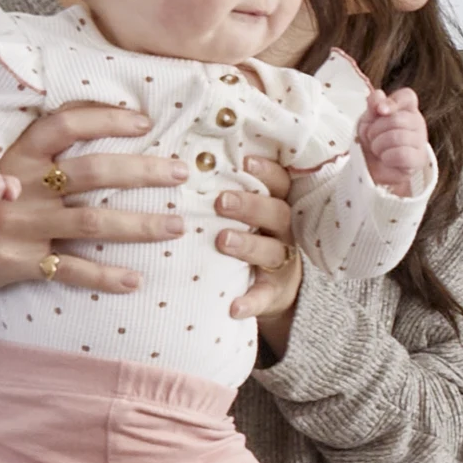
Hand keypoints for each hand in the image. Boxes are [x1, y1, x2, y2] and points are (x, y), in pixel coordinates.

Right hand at [0, 103, 185, 328]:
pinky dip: (104, 278)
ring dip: (139, 225)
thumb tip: (107, 129)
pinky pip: (70, 271)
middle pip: (92, 172)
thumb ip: (45, 155)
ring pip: (91, 223)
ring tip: (176, 226)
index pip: (64, 124)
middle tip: (183, 173)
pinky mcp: (19, 263)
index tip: (145, 122)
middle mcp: (21, 188)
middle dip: (143, 171)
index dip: (105, 118)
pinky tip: (136, 281)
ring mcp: (22, 227)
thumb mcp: (4, 171)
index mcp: (18, 158)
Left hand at [217, 153, 302, 343]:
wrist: (271, 289)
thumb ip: (222, 188)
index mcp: (273, 207)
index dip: (267, 171)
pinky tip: (234, 307)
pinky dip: (251, 302)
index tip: (245, 162)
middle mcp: (281, 233)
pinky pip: (264, 298)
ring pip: (271, 251)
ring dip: (248, 245)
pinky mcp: (272, 293)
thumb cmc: (246, 236)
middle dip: (250, 206)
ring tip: (222, 241)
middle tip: (220, 201)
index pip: (279, 183)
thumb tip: (180, 155)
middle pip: (277, 213)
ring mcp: (280, 264)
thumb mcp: (243, 212)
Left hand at [358, 84, 432, 198]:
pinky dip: (387, 158)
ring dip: (379, 145)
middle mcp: (417, 123)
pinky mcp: (419, 160)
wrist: (372, 167)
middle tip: (373, 138)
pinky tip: (386, 159)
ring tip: (378, 150)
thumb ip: (373, 105)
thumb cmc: (373, 139)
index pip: (408, 96)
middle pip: (396, 119)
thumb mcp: (368, 119)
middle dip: (376, 130)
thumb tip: (379, 96)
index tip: (380, 111)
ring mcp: (421, 141)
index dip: (393, 102)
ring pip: (397, 137)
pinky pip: (401, 155)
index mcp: (406, 109)